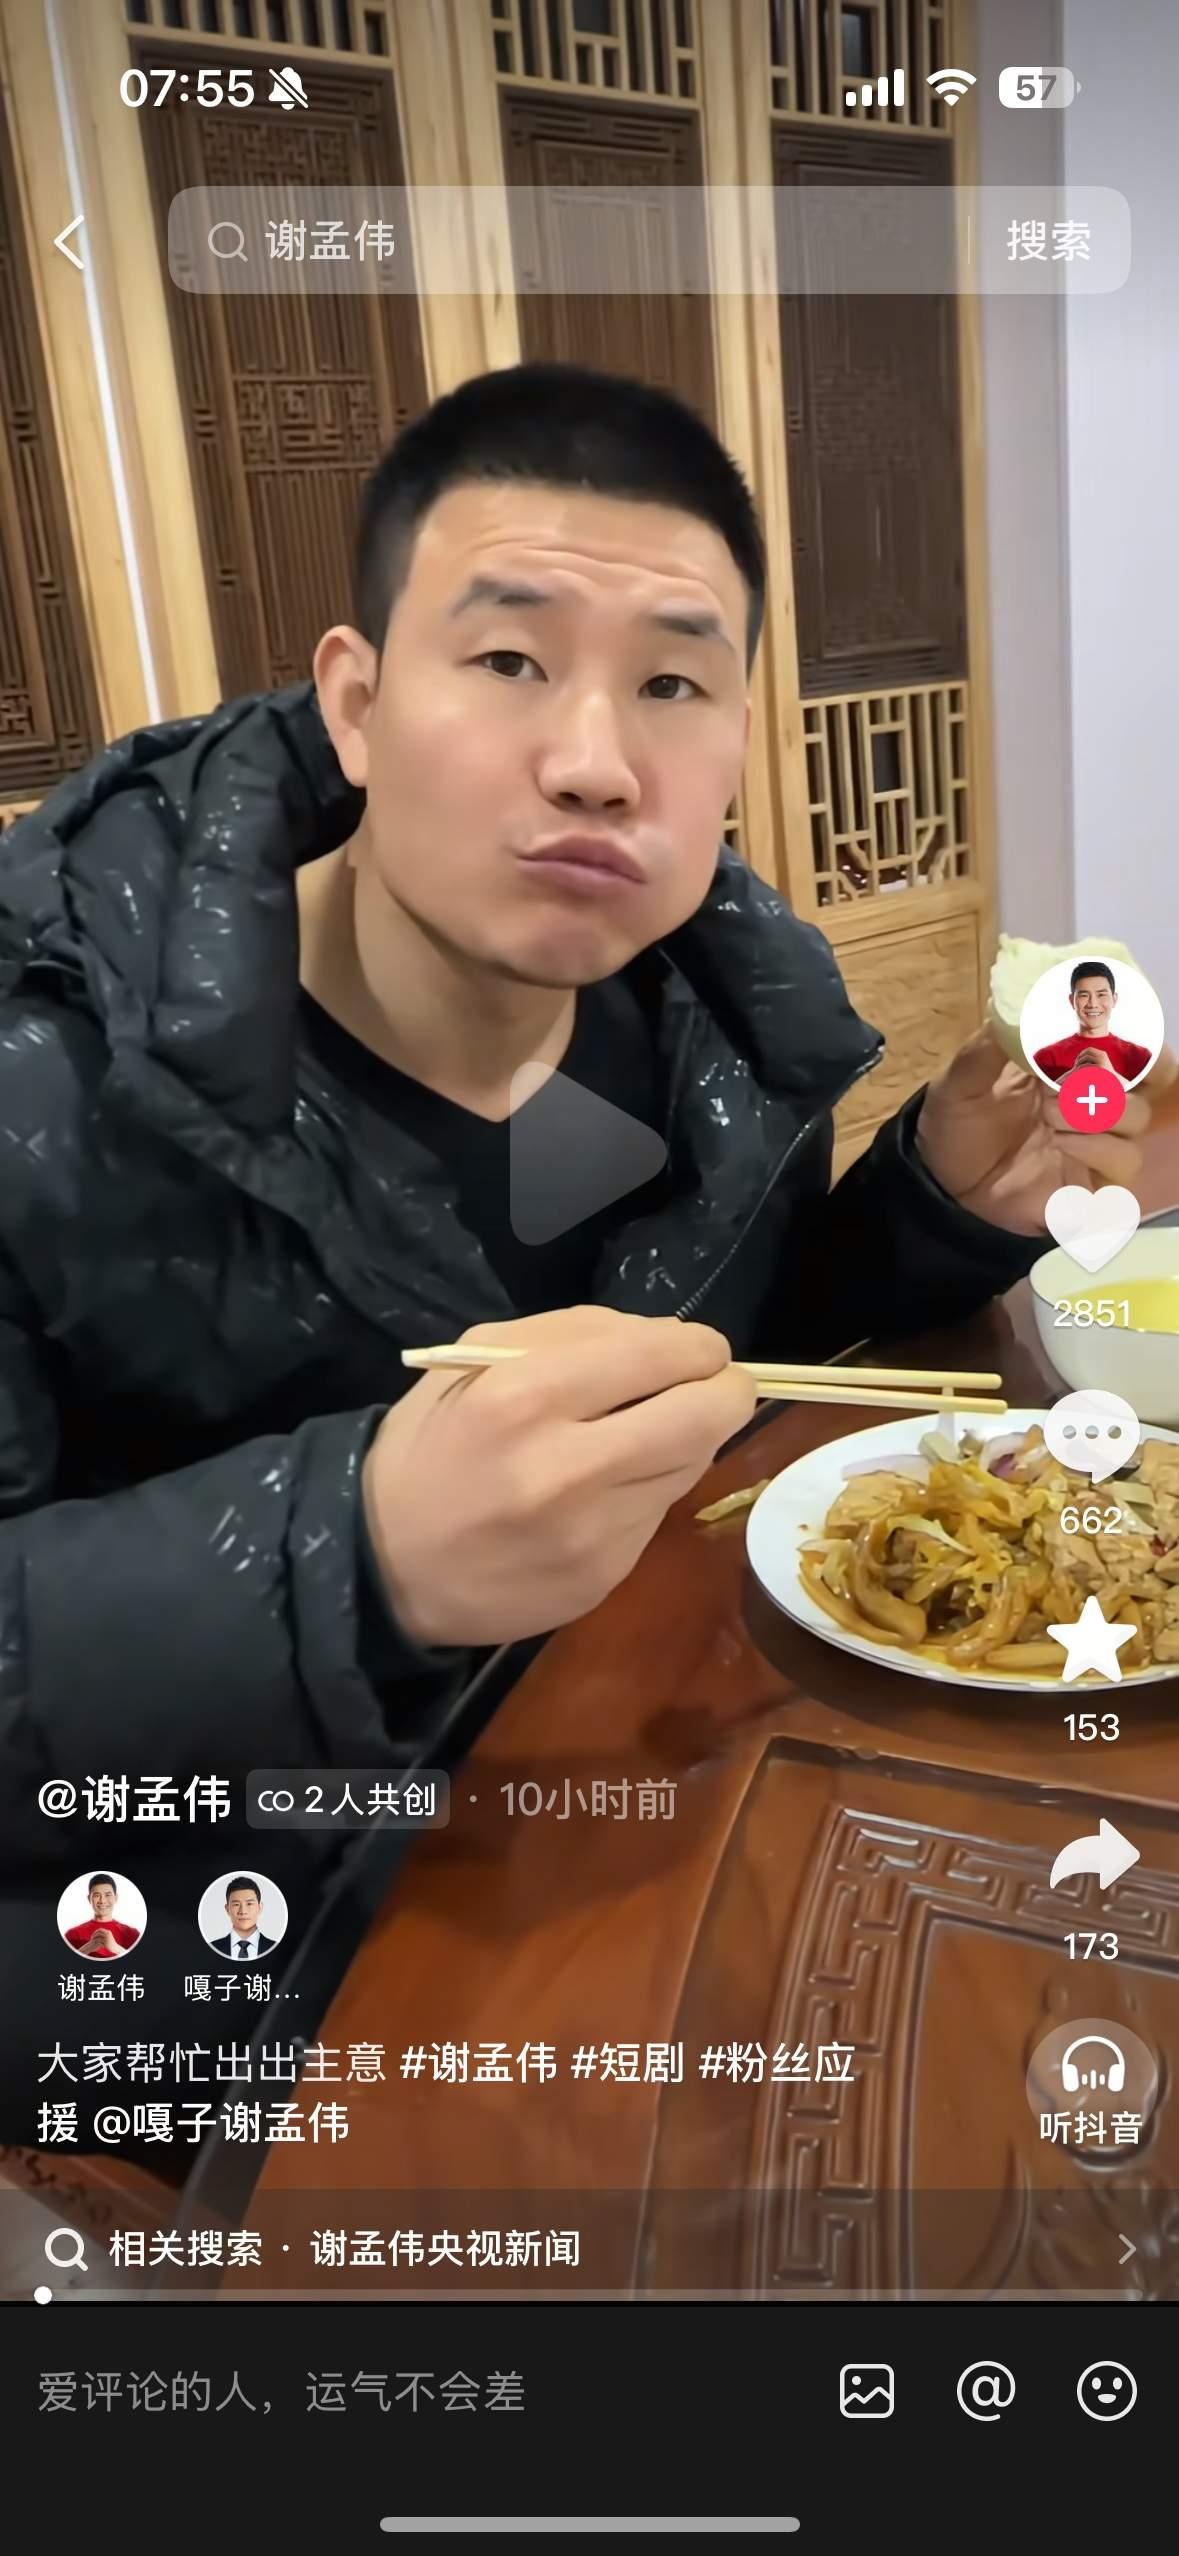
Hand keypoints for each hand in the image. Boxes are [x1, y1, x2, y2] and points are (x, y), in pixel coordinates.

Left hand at [88, 1927, 117, 1954]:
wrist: (115, 1947)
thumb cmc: (111, 1943)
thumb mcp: (109, 1937)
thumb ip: (105, 1934)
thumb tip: (101, 1932)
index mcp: (108, 1932)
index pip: (100, 1929)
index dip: (96, 1931)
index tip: (93, 1934)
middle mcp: (107, 1934)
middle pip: (98, 1932)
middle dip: (94, 1934)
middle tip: (91, 1937)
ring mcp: (106, 1938)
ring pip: (98, 1936)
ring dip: (94, 1938)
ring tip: (92, 1940)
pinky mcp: (105, 1942)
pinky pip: (98, 1940)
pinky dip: (95, 1941)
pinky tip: (94, 1943)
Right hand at [362, 1306, 758, 1646]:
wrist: (381, 1565)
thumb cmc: (430, 1448)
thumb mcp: (473, 1361)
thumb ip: (571, 1334)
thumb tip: (666, 1338)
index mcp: (524, 1396)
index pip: (661, 1355)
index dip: (700, 1346)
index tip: (699, 1349)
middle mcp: (565, 1466)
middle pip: (703, 1416)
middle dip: (727, 1390)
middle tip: (716, 1384)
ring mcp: (590, 1532)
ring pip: (690, 1466)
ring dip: (687, 1440)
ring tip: (650, 1431)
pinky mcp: (602, 1577)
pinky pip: (656, 1514)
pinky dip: (648, 1490)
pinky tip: (606, 1489)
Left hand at [916, 1028, 1178, 1233]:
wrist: (942, 1186)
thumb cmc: (957, 1127)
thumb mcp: (960, 1081)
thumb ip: (989, 1046)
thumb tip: (1016, 1006)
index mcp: (1069, 1064)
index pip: (1127, 1038)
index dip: (1131, 1027)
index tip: (1104, 1021)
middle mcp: (1092, 1099)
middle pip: (1153, 1075)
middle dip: (1129, 1066)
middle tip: (1086, 1065)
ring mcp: (1097, 1141)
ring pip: (1137, 1117)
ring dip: (1099, 1108)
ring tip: (1049, 1112)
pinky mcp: (1094, 1183)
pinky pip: (1124, 1163)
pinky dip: (1099, 1148)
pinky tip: (1062, 1142)